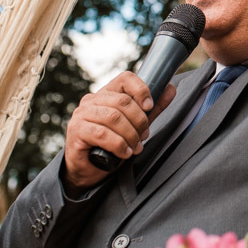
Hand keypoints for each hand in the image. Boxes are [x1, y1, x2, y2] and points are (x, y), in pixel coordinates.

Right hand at [61, 71, 176, 190]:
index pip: (125, 78)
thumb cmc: (110, 144)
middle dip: (139, 120)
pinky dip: (118, 144)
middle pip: (123, 101)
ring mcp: (81, 114)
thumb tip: (170, 89)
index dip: (141, 90)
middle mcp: (92, 100)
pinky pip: (102, 134)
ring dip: (130, 135)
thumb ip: (151, 110)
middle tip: (144, 136)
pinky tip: (125, 153)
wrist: (87, 168)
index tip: (150, 106)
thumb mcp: (134, 125)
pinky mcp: (76, 131)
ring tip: (135, 147)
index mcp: (106, 93)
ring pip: (113, 117)